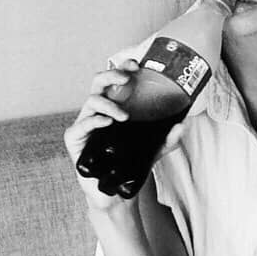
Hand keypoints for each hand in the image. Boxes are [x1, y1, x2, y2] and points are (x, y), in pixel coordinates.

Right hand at [64, 57, 190, 210]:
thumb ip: (167, 140)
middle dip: (112, 75)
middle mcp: (98, 111)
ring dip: (109, 104)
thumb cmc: (126, 164)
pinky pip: (81, 125)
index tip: (136, 64)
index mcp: (113, 106)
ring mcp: (84, 123)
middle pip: (99, 82)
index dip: (123, 67)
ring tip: (124, 116)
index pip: (115, 80)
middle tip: (127, 79)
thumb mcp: (152, 151)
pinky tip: (106, 123)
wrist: (110, 191)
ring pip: (91, 100)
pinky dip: (94, 121)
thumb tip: (181, 126)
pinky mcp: (75, 139)